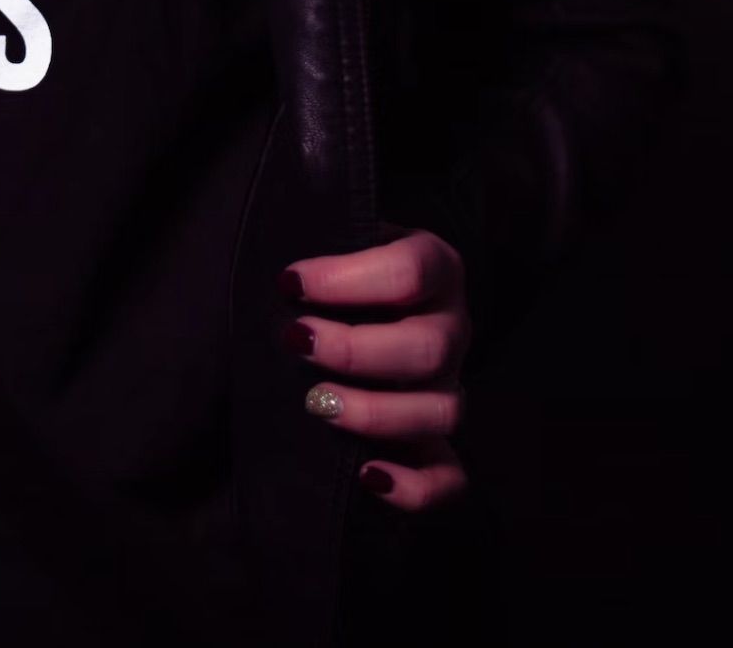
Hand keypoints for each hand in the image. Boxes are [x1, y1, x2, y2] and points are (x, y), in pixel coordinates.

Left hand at [278, 221, 470, 511]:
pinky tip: (368, 476)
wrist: (336, 317)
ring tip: (316, 404)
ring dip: (376, 413)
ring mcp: (447, 388)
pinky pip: (449, 478)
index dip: (348, 278)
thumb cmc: (327, 280)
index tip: (290, 283)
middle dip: (355, 349)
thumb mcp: (327, 246)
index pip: (412, 269)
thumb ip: (315, 250)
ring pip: (442, 411)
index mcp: (433, 269)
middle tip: (297, 342)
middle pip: (430, 346)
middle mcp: (449, 328)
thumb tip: (283, 275)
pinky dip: (415, 487)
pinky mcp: (438, 443)